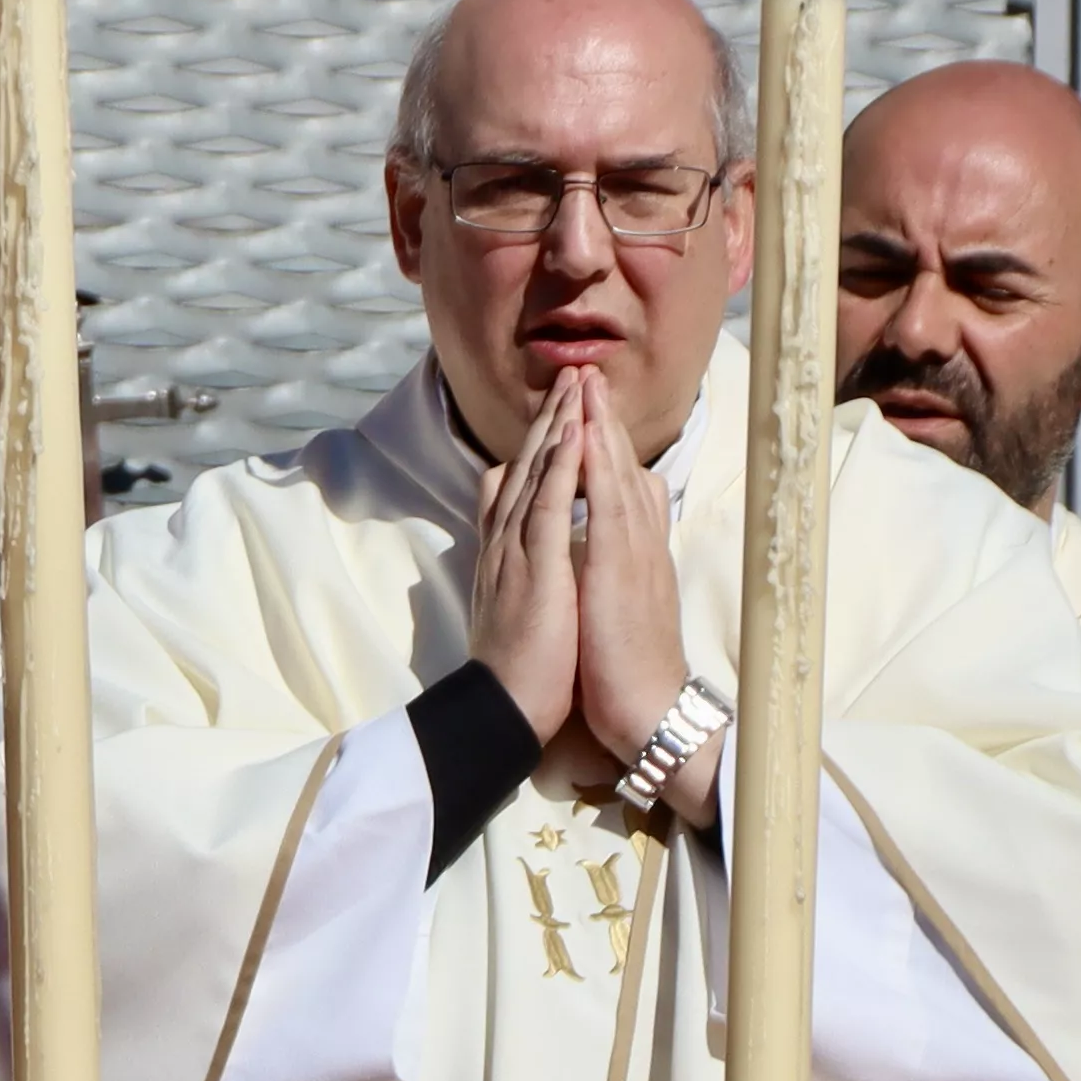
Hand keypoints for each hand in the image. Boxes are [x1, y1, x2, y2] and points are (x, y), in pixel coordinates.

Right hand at [466, 375, 589, 746]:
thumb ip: (517, 559)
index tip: (562, 405)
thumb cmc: (522, 666)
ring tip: (574, 382)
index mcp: (506, 550)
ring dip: (556, 424)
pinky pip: (549, 504)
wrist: (506, 709)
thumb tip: (519, 529)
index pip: (522, 482)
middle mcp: (505, 541)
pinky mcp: (534, 567)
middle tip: (570, 372)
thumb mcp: (516, 601)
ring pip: (535, 472)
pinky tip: (574, 432)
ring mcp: (516, 550)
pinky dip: (560, 465)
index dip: (542, 441)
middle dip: (550, 416)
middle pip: (526, 463)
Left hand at [553, 366, 713, 824]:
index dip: (604, 441)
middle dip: (602, 417)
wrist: (648, 710)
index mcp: (636, 549)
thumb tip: (603, 538)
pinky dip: (598, 466)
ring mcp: (634, 551)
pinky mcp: (621, 569)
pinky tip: (586, 437)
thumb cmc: (629, 665)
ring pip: (617, 474)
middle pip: (621, 465)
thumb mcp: (622, 601)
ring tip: (586, 382)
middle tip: (587, 371)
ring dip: (601, 426)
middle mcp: (640, 541)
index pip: (620, 482)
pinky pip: (608, 505)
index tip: (587, 404)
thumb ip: (615, 564)